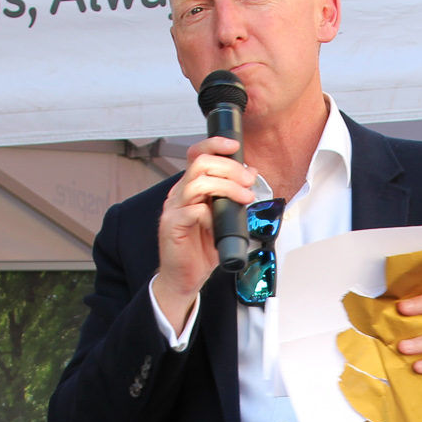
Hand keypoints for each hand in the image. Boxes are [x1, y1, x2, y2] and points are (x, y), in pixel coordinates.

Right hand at [154, 136, 256, 326]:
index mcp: (190, 188)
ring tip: (244, 198)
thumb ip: (232, 196)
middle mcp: (180, 194)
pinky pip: (192, 211)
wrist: (185, 277)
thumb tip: (249, 175)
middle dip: (230, 168)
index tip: (235, 146)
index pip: (197, 154)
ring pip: (198, 183)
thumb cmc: (201, 249)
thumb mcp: (223, 218)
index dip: (214, 144)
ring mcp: (174, 209)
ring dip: (227, 187)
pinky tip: (219, 224)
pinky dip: (210, 214)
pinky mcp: (172, 226)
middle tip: (248, 180)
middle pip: (200, 163)